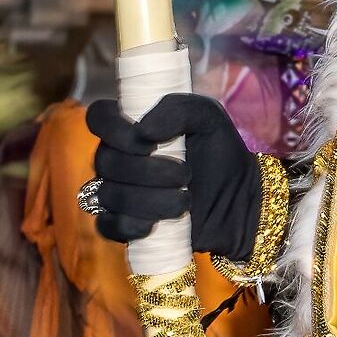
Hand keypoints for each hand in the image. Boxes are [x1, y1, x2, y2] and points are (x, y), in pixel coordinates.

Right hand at [83, 94, 260, 258]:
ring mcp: (117, 192)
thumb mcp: (209, 118)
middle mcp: (117, 157)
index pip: (98, 117)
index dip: (115, 130)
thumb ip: (178, 109)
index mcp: (130, 125)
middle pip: (104, 160)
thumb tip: (144, 129)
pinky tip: (155, 225)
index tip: (148, 142)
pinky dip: (131, 226)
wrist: (237, 200)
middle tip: (185, 174)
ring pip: (109, 195)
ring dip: (150, 200)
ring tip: (185, 200)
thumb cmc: (220, 152)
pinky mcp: (124, 225)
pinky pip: (108, 226)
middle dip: (147, 171)